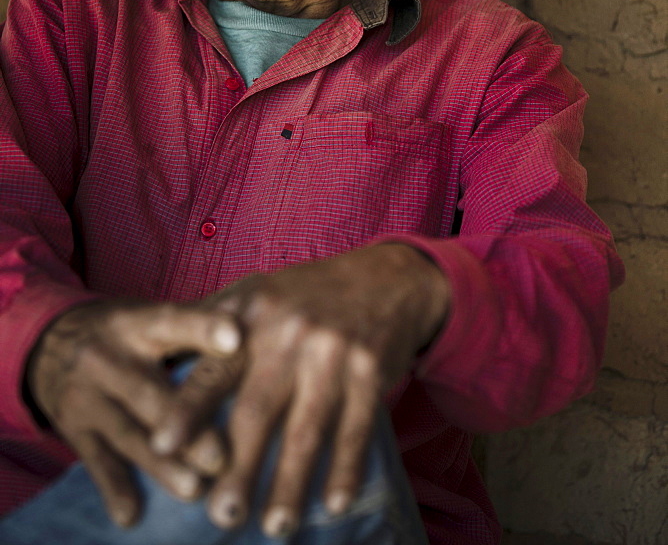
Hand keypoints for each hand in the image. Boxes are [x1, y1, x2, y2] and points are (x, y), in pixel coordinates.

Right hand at [26, 298, 241, 525]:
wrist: (48, 342)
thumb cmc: (125, 332)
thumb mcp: (150, 318)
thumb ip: (196, 327)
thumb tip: (257, 330)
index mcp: (137, 324)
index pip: (173, 321)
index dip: (204, 329)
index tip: (236, 339)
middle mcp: (108, 358)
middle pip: (149, 391)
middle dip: (186, 425)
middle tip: (222, 455)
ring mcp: (87, 397)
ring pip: (128, 434)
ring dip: (161, 465)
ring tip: (194, 489)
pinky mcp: (74, 430)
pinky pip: (96, 462)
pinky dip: (114, 489)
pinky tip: (131, 515)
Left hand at [152, 243, 449, 537]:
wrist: (386, 278)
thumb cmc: (306, 295)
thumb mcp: (257, 293)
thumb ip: (211, 325)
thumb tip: (161, 364)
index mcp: (252, 315)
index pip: (213, 368)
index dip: (186, 408)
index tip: (160, 445)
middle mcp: (290, 332)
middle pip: (257, 410)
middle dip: (238, 467)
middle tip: (221, 516)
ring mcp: (333, 351)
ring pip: (307, 429)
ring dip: (290, 483)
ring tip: (274, 527)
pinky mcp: (371, 368)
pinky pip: (357, 428)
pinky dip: (346, 468)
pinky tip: (335, 504)